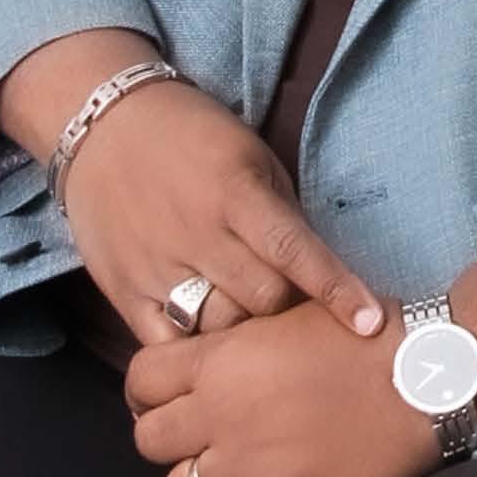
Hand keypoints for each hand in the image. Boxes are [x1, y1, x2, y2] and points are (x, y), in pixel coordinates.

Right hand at [0, 32, 387, 352]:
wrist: (104, 123)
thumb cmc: (193, 138)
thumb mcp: (252, 158)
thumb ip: (282, 217)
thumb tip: (320, 278)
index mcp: (235, 193)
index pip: (295, 251)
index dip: (337, 290)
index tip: (371, 323)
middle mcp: (196, 233)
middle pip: (263, 299)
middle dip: (288, 309)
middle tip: (295, 308)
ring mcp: (154, 266)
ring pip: (218, 328)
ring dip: (244, 331)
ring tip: (250, 321)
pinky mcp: (122, 289)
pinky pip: (164, 344)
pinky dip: (193, 353)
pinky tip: (208, 350)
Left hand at [129, 252, 476, 476]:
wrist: (428, 380)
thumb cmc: (368, 339)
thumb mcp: (292, 316)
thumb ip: (237, 342)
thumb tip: (203, 361)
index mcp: (221, 359)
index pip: (140, 379)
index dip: (150, 390)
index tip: (173, 395)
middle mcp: (221, 414)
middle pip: (149, 439)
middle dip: (169, 436)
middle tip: (203, 434)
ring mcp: (248, 466)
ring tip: (235, 468)